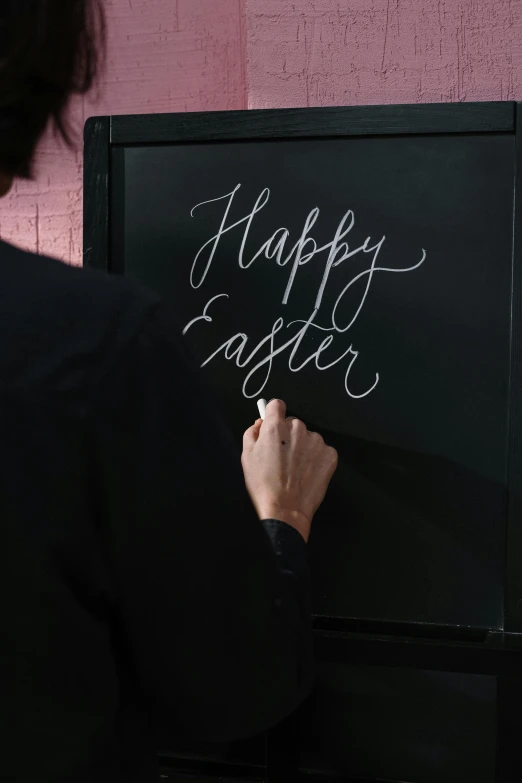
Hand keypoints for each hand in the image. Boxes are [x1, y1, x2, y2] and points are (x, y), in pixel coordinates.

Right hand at [241, 399, 337, 541]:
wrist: (285, 509)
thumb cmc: (262, 484)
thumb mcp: (247, 456)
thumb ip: (253, 432)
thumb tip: (261, 423)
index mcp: (276, 426)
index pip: (277, 405)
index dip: (273, 414)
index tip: (273, 425)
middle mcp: (298, 428)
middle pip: (292, 423)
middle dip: (287, 435)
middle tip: (281, 457)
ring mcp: (317, 441)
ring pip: (307, 437)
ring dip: (303, 447)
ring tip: (294, 469)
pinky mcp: (330, 454)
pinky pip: (321, 450)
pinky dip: (316, 459)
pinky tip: (307, 473)